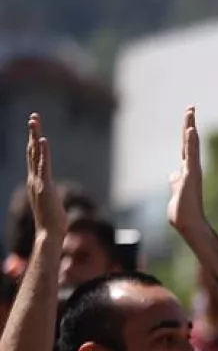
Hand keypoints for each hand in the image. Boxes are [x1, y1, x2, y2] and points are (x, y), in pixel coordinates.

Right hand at [26, 114, 65, 239]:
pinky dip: (43, 152)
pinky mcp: (44, 186)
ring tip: (34, 121)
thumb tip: (52, 195)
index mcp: (35, 182)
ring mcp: (38, 182)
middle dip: (32, 133)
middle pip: (32, 151)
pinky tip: (42, 140)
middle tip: (33, 117)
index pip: (34, 158)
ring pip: (35, 155)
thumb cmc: (52, 222)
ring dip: (35, 136)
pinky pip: (43, 166)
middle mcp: (34, 179)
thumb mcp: (51, 204)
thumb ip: (50, 196)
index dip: (34, 142)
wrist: (48, 234)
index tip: (35, 128)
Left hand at [168, 107, 205, 235]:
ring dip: (190, 127)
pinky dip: (192, 141)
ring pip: (190, 145)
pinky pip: (191, 154)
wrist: (189, 224)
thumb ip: (176, 181)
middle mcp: (191, 168)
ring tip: (190, 112)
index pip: (185, 148)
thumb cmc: (183, 212)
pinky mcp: (191, 174)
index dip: (186, 133)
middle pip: (188, 141)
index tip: (189, 119)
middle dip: (189, 123)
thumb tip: (173, 174)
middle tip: (191, 107)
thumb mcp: (176, 191)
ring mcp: (192, 170)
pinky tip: (191, 129)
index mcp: (186, 171)